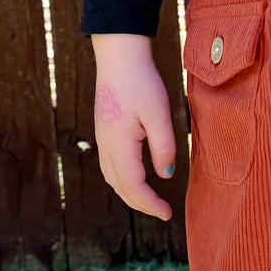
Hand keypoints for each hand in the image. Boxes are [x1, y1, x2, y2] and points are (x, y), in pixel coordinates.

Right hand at [90, 34, 177, 220]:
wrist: (119, 56)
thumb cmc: (141, 81)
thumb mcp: (159, 113)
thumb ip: (164, 146)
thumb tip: (166, 175)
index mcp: (119, 143)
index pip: (134, 185)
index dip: (150, 203)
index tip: (168, 213)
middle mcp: (106, 145)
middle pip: (120, 186)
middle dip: (141, 204)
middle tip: (163, 212)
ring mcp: (102, 138)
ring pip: (112, 177)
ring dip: (130, 193)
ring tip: (150, 201)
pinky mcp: (105, 130)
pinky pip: (110, 165)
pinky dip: (123, 179)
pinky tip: (136, 178)